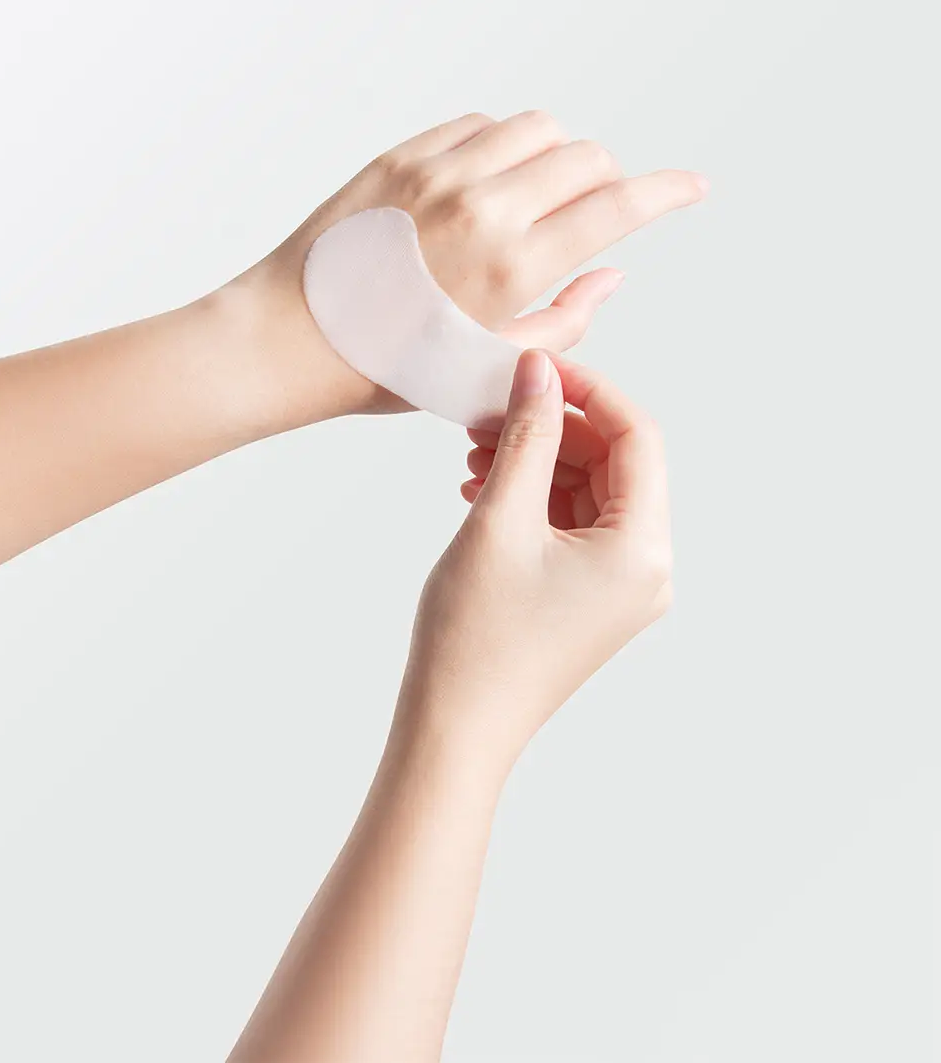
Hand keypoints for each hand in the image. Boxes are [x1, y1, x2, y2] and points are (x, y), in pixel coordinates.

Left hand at [234, 111, 706, 415]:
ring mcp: (438, 173)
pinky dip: (500, 147)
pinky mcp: (400, 158)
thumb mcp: (487, 370)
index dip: (668, 193)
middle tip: (590, 217)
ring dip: (556, 156)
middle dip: (607, 182)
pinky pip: (477, 125)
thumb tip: (611, 274)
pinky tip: (486, 186)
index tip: (691, 187)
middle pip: (585, 155)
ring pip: (536, 127)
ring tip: (537, 199)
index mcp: (511, 266)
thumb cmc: (384, 368)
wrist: (289, 341)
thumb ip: (565, 322)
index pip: (617, 205)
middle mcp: (482, 206)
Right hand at [397, 349, 671, 768]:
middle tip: (491, 411)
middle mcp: (645, 569)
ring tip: (476, 450)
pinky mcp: (589, 600)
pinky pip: (572, 527)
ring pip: (588, 493)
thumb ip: (528, 436)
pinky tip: (483, 487)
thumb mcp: (500, 520)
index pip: (636, 436)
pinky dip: (534, 499)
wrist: (454, 731)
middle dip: (553, 428)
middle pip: (613, 464)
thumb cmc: (475, 638)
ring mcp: (619, 589)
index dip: (587, 391)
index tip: (534, 369)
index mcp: (642, 550)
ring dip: (538, 462)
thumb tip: (539, 372)